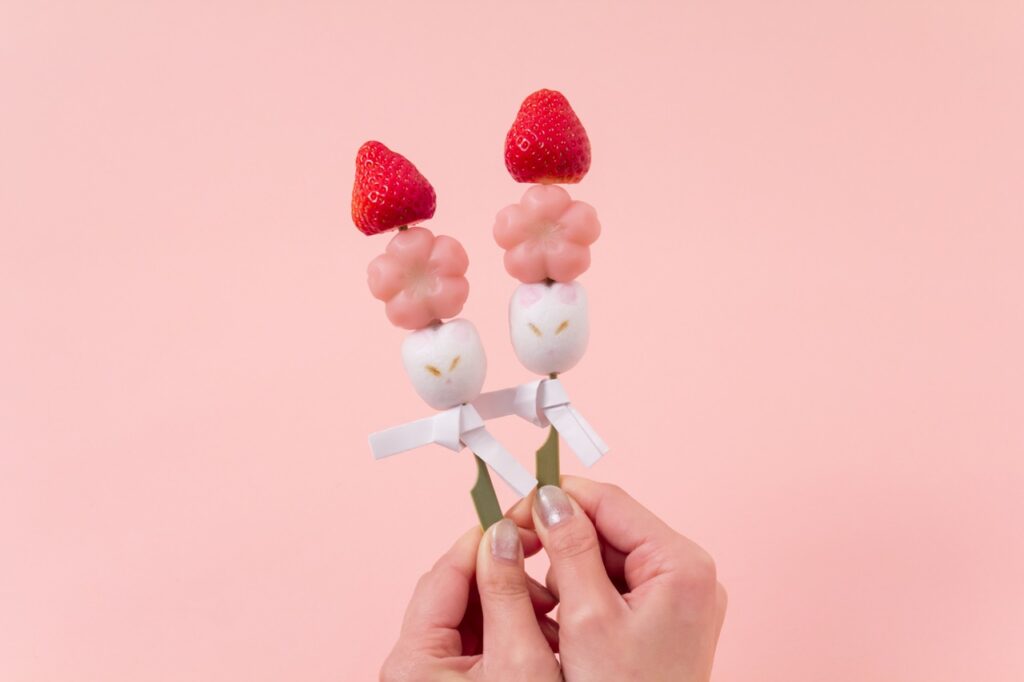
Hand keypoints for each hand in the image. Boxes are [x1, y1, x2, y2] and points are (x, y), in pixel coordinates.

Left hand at [380, 521, 561, 680]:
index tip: (521, 521)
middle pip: (457, 590)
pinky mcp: (454, 679)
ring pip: (471, 609)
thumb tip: (503, 535)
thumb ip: (507, 593)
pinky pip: (480, 634)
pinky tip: (543, 631)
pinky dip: (512, 625)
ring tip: (550, 609)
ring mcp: (433, 671)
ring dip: (513, 599)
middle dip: (503, 574)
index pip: (445, 573)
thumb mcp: (520, 660)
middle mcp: (415, 663)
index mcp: (414, 659)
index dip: (486, 540)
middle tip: (540, 561)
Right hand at [508, 477, 726, 681]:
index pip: (611, 502)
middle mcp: (687, 574)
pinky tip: (565, 621)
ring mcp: (677, 597)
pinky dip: (582, 595)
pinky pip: (613, 586)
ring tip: (552, 609)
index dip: (557, 499)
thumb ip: (568, 549)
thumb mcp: (587, 618)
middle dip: (561, 543)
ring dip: (569, 572)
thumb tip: (548, 497)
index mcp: (681, 564)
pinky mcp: (663, 619)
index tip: (514, 510)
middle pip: (608, 529)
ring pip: (606, 557)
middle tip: (516, 556)